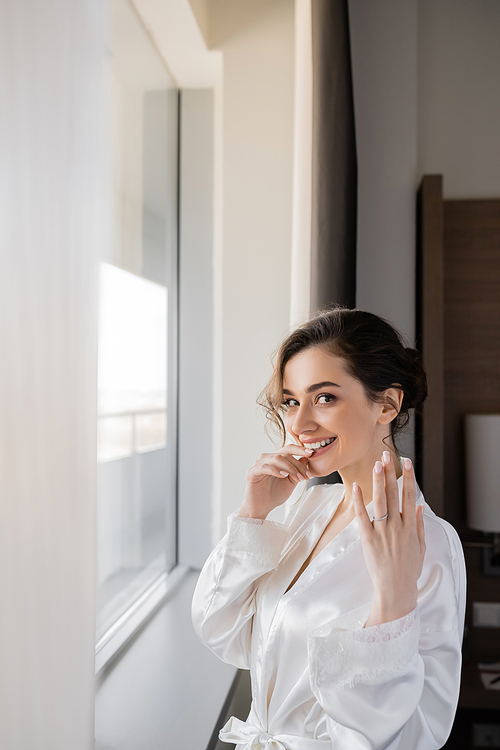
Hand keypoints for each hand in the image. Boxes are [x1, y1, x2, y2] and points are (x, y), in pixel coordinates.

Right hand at [238, 443, 313, 519]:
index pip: (288, 449)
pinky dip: (276, 470)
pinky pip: (265, 467)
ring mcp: (258, 464)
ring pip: (276, 458)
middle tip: (306, 476)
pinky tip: (283, 476)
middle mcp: (267, 459)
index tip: (311, 453)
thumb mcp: (291, 482)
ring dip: (290, 468)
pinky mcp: (252, 472)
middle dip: (298, 465)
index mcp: (276, 459)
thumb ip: (297, 470)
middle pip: (284, 454)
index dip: (299, 449)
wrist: (262, 508)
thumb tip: (306, 458)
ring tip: (297, 478)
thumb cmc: (275, 494)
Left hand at [352, 452, 425, 625]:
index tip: (407, 462)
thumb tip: (419, 506)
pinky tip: (357, 486)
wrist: (396, 590)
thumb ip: (419, 526)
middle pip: (394, 494)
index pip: (410, 496)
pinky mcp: (368, 539)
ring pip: (380, 501)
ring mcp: (382, 532)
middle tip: (387, 455)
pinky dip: (360, 501)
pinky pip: (363, 517)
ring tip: (376, 464)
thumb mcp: (420, 547)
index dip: (408, 478)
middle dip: (390, 473)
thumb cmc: (409, 570)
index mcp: (410, 527)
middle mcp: (397, 526)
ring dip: (378, 481)